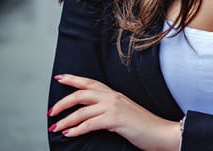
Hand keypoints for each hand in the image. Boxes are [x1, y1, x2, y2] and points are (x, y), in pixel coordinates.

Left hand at [48, 74, 179, 150]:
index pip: (89, 82)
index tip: (59, 78)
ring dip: (65, 120)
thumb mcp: (125, 112)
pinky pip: (89, 123)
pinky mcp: (115, 119)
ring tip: (55, 127)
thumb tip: (92, 115)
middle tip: (51, 111)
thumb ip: (109, 109)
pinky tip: (68, 134)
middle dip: (63, 102)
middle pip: (81, 94)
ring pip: (81, 111)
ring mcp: (113, 107)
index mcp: (114, 94)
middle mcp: (112, 97)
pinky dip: (76, 129)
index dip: (73, 79)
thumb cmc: (144, 125)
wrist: (160, 132)